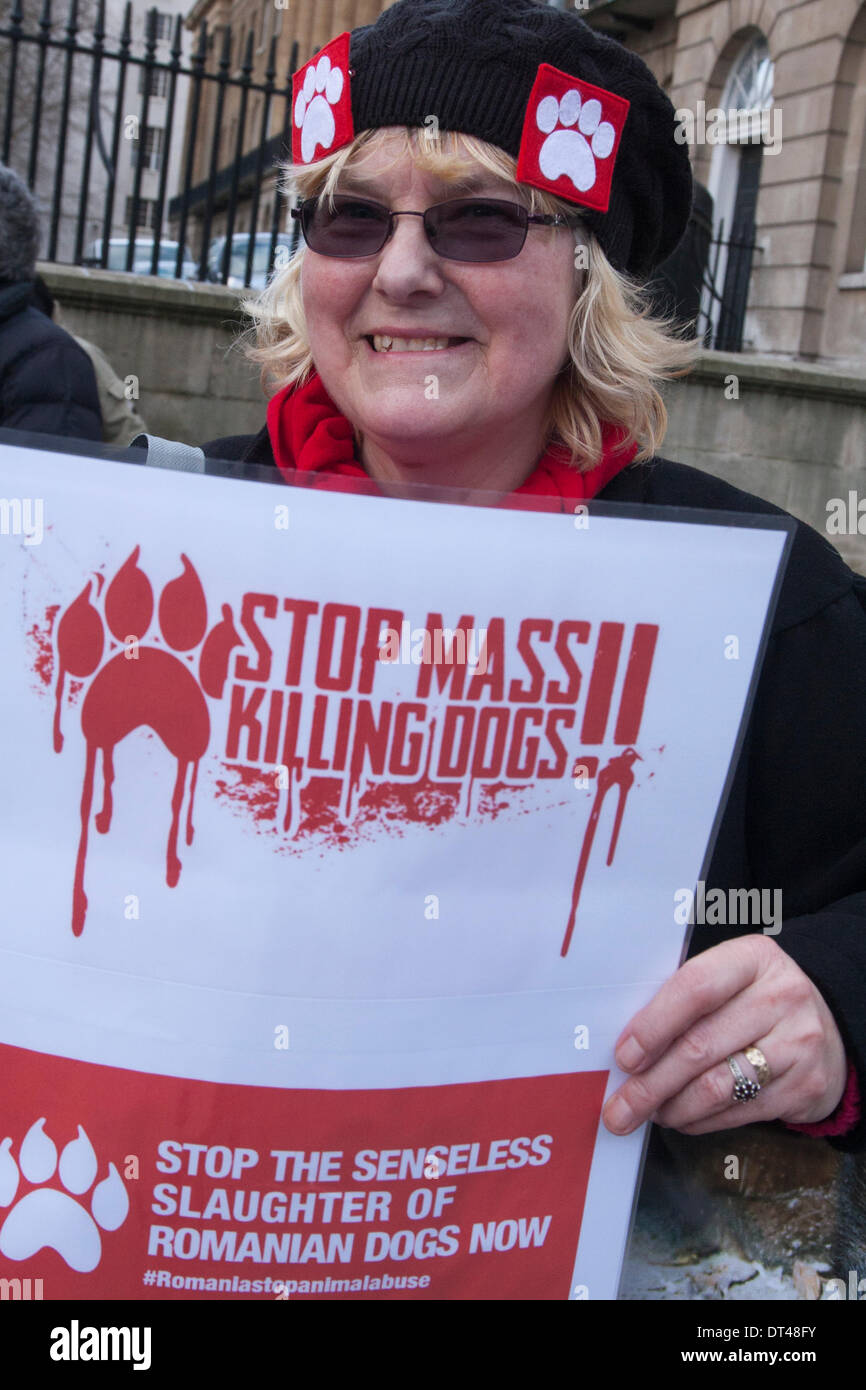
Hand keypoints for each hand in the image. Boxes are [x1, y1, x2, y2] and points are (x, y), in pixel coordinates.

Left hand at [602, 934, 847, 1135]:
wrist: (829, 1028)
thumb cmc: (756, 1001)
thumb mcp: (731, 979)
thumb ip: (685, 999)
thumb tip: (627, 1047)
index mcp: (753, 958)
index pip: (696, 987)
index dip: (653, 1025)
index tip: (624, 1056)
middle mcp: (782, 996)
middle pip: (700, 1046)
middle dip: (650, 1083)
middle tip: (620, 1106)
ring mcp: (798, 1043)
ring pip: (718, 1086)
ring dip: (672, 1107)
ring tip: (649, 1113)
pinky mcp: (806, 1087)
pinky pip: (739, 1112)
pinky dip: (701, 1121)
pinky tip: (682, 1118)